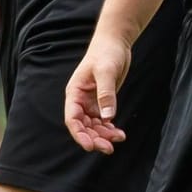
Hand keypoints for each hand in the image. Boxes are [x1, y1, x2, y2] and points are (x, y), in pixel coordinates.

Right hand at [65, 38, 131, 152]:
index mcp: (74, 93)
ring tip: (119, 138)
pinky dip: (110, 128)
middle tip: (109, 148)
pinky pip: (103, 121)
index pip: (72, 120)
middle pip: (83, 126)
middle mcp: (80, 100)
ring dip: (104, 135)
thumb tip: (107, 117)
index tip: (90, 146)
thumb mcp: (106, 72)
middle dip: (95, 138)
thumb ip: (106, 94)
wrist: (115, 43)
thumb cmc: (106, 53)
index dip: (80, 134)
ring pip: (94, 126)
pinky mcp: (102, 102)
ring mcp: (91, 102)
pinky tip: (119, 133)